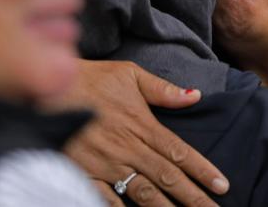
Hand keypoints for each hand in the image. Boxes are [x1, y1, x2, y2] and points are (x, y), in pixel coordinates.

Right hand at [43, 60, 229, 206]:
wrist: (44, 87)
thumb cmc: (90, 78)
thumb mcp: (129, 74)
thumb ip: (163, 89)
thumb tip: (195, 96)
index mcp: (142, 125)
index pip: (180, 152)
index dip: (203, 171)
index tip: (223, 185)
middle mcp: (128, 148)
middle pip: (168, 178)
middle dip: (194, 197)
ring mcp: (105, 164)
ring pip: (142, 193)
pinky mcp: (82, 173)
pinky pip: (105, 198)